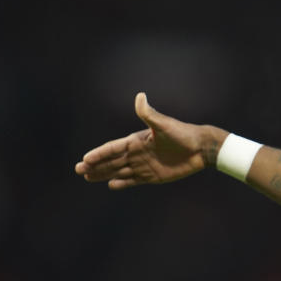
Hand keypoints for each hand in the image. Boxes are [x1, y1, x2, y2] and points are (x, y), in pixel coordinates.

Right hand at [75, 93, 224, 188]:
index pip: (113, 148)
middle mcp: (138, 153)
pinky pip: (134, 180)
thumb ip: (149, 114)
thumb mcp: (164, 124)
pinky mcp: (153, 176)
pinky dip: (122, 183)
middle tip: (79, 170)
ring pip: (119, 171)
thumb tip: (140, 96)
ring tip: (87, 177)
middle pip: (112, 161)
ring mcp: (144, 165)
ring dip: (103, 173)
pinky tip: (111, 184)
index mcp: (137, 141)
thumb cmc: (183, 134)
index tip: (85, 159)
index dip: (99, 154)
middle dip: (95, 165)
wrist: (201, 148)